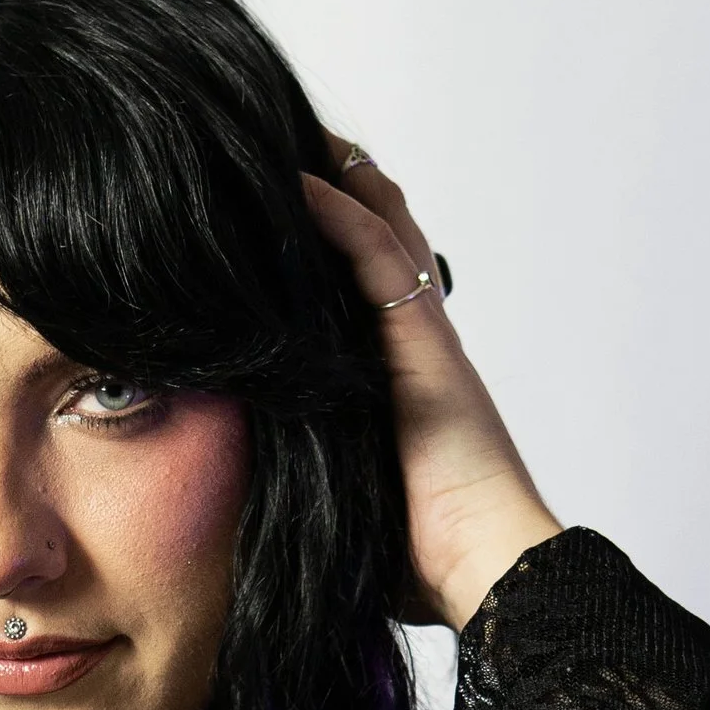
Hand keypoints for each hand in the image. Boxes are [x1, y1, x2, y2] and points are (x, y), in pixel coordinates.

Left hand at [303, 144, 560, 630]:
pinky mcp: (426, 344)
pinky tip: (298, 181)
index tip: (255, 211)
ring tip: (278, 133)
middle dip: (325, 188)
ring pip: (379, 227)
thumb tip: (224, 507)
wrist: (485, 575)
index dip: (314, 240)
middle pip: (371, 236)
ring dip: (331, 178)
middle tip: (268, 144)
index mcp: (393, 376)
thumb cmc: (422, 561)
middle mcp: (411, 343)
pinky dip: (338, 214)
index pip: (352, 283)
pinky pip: (378, 257)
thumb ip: (298, 479)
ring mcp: (422, 338)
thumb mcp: (336, 502)